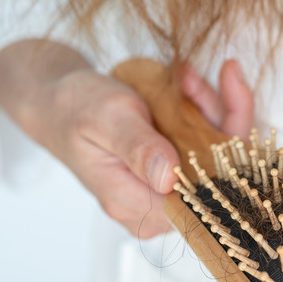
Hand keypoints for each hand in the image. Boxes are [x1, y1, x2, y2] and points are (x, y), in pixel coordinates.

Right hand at [0, 39, 254, 237]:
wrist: (59, 103)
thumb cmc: (76, 109)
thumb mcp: (107, 118)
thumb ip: (139, 147)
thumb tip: (168, 179)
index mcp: (133, 203)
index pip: (202, 194)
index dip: (223, 151)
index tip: (217, 98)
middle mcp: (155, 206)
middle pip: (219, 173)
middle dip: (217, 118)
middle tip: (192, 79)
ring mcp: (168, 189)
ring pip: (218, 154)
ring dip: (210, 108)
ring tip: (185, 75)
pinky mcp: (176, 172)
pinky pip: (207, 143)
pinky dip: (204, 110)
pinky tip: (187, 83)